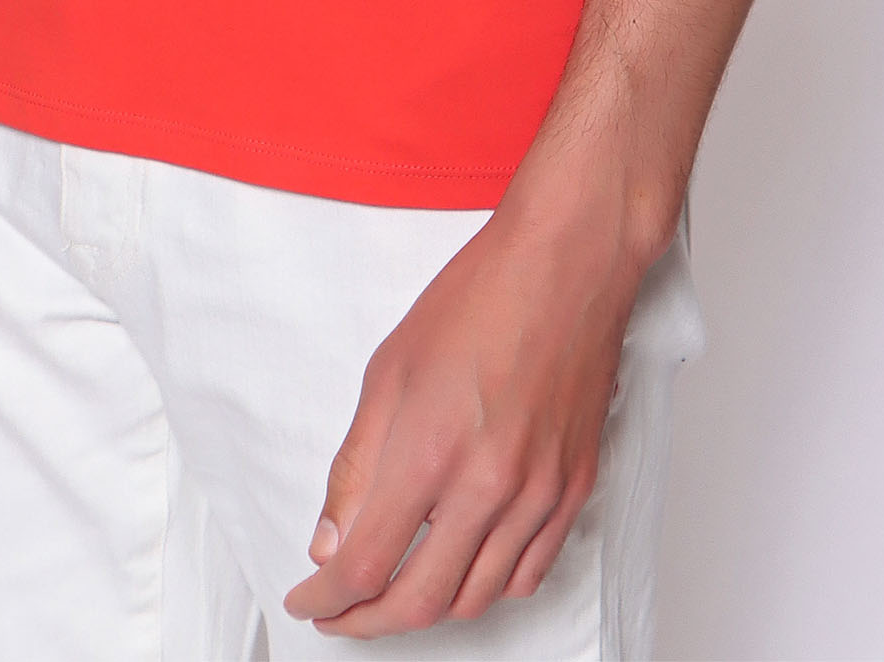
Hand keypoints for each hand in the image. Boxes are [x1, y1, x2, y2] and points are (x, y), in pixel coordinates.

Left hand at [280, 183, 647, 636]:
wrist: (566, 264)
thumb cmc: (479, 297)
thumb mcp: (388, 370)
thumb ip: (356, 465)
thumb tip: (331, 539)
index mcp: (431, 451)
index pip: (365, 565)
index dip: (327, 598)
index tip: (309, 600)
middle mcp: (489, 486)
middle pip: (420, 602)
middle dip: (368, 620)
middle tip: (341, 612)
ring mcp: (539, 493)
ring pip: (478, 598)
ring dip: (427, 609)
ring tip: (395, 592)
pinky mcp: (575, 489)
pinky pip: (530, 573)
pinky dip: (489, 588)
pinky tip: (464, 570)